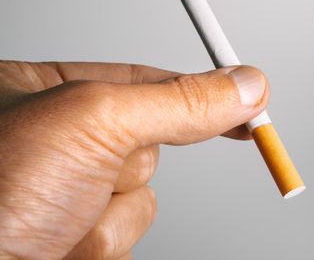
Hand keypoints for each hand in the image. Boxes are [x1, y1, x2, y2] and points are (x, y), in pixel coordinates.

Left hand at [0, 61, 267, 258]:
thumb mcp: (94, 122)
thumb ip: (179, 101)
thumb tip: (247, 85)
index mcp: (51, 90)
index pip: (151, 79)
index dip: (206, 89)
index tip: (253, 98)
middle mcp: (60, 138)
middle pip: (150, 141)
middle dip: (132, 163)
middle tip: (98, 170)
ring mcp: (69, 189)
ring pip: (141, 195)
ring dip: (112, 212)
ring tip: (59, 216)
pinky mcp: (75, 234)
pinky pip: (125, 233)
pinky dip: (101, 242)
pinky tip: (59, 245)